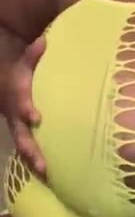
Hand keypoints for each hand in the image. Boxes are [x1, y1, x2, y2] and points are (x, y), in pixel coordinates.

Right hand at [4, 36, 46, 177]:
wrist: (1, 81)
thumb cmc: (16, 69)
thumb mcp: (22, 59)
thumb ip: (32, 53)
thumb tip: (42, 41)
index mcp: (15, 96)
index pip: (19, 104)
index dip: (25, 110)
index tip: (35, 118)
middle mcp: (13, 115)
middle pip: (21, 135)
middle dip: (31, 149)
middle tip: (43, 165)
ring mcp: (15, 126)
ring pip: (23, 146)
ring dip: (33, 160)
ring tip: (47, 175)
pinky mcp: (20, 132)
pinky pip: (26, 148)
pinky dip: (34, 161)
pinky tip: (48, 175)